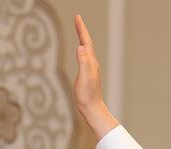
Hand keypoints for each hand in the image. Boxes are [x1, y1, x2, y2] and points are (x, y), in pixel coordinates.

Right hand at [72, 14, 118, 138]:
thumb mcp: (84, 79)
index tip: (78, 18)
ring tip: (79, 29)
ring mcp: (91, 69)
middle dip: (81, 30)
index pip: (86, 42)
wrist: (92, 109)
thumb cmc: (87, 96)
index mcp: (91, 63)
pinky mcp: (88, 74)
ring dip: (82, 38)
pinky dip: (82, 48)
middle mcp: (92, 64)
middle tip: (77, 19)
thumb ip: (83, 63)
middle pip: (87, 43)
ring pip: (87, 49)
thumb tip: (81, 48)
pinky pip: (85, 56)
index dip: (81, 29)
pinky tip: (81, 50)